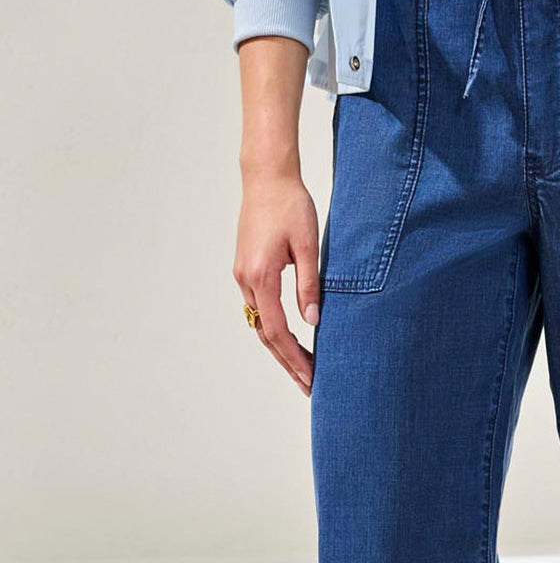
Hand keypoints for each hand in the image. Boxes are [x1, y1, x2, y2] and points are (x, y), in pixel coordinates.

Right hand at [234, 169, 320, 395]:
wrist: (266, 177)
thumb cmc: (291, 205)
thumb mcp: (309, 245)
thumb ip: (310, 285)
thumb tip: (313, 322)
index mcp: (261, 276)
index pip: (277, 331)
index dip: (294, 358)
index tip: (311, 377)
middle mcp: (246, 280)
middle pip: (265, 334)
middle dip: (287, 362)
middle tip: (309, 385)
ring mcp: (242, 275)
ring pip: (259, 323)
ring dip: (280, 348)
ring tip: (302, 368)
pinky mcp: (246, 269)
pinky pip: (258, 308)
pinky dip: (273, 328)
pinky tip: (289, 339)